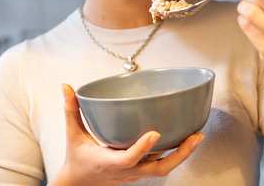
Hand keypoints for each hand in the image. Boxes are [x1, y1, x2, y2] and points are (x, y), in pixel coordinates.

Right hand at [49, 84, 203, 185]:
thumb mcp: (72, 134)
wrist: (79, 185)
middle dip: (180, 154)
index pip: (129, 158)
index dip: (142, 147)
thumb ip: (70, 110)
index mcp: (109, 162)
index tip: (155, 133)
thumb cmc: (76, 159)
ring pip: (163, 168)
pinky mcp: (139, 172)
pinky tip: (185, 139)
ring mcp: (135, 174)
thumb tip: (66, 86)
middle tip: (195, 136)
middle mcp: (126, 172)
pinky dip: (174, 154)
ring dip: (182, 154)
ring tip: (197, 136)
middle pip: (158, 168)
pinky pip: (160, 164)